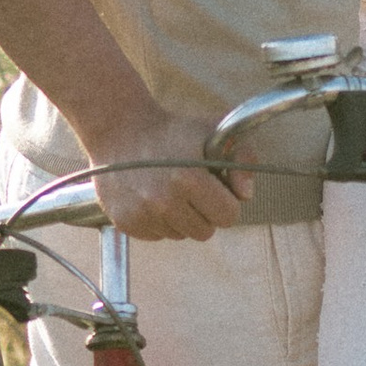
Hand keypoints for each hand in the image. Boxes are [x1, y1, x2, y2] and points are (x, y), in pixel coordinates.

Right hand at [82, 101, 255, 241]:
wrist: (120, 130)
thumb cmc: (173, 131)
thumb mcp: (213, 131)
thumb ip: (243, 156)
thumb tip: (245, 195)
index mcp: (189, 178)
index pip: (228, 216)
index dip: (226, 202)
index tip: (216, 188)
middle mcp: (163, 200)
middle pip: (205, 232)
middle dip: (205, 212)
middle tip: (192, 188)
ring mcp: (142, 214)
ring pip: (180, 235)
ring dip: (181, 217)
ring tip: (169, 189)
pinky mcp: (125, 222)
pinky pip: (157, 236)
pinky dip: (159, 221)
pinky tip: (151, 196)